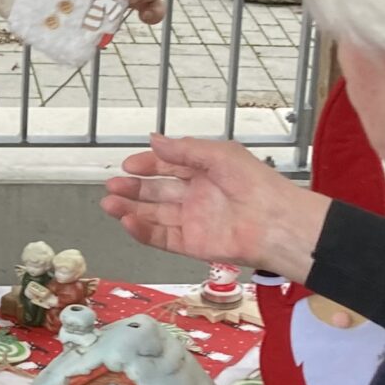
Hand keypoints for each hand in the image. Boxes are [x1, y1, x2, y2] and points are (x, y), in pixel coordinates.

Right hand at [100, 133, 328, 279]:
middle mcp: (198, 196)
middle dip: (133, 188)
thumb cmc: (258, 185)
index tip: (129, 164)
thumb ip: (184, 150)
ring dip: (131, 209)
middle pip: (157, 191)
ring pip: (154, 215)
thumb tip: (155, 140)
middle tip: (113, 185)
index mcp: (206, 172)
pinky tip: (128, 222)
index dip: (148, 165)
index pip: (169, 166)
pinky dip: (143, 231)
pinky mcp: (193, 244)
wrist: (275, 222)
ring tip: (109, 203)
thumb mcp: (219, 155)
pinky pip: (162, 237)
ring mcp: (194, 221)